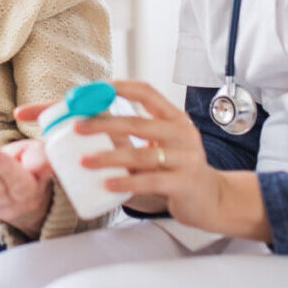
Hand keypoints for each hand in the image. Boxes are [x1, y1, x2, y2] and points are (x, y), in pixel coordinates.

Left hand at [75, 81, 271, 241]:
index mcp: (174, 118)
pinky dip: (126, 182)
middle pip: (137, 123)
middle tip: (76, 127)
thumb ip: (131, 133)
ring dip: (108, 157)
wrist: (211, 200)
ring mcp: (186, 158)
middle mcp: (182, 134)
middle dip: (102, 124)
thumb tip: (89, 120)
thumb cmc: (177, 169)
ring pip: (141, 154)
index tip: (92, 89)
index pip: (146, 92)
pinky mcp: (184, 183)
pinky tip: (107, 184)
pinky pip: (150, 181)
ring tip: (84, 160)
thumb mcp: (159, 145)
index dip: (119, 88)